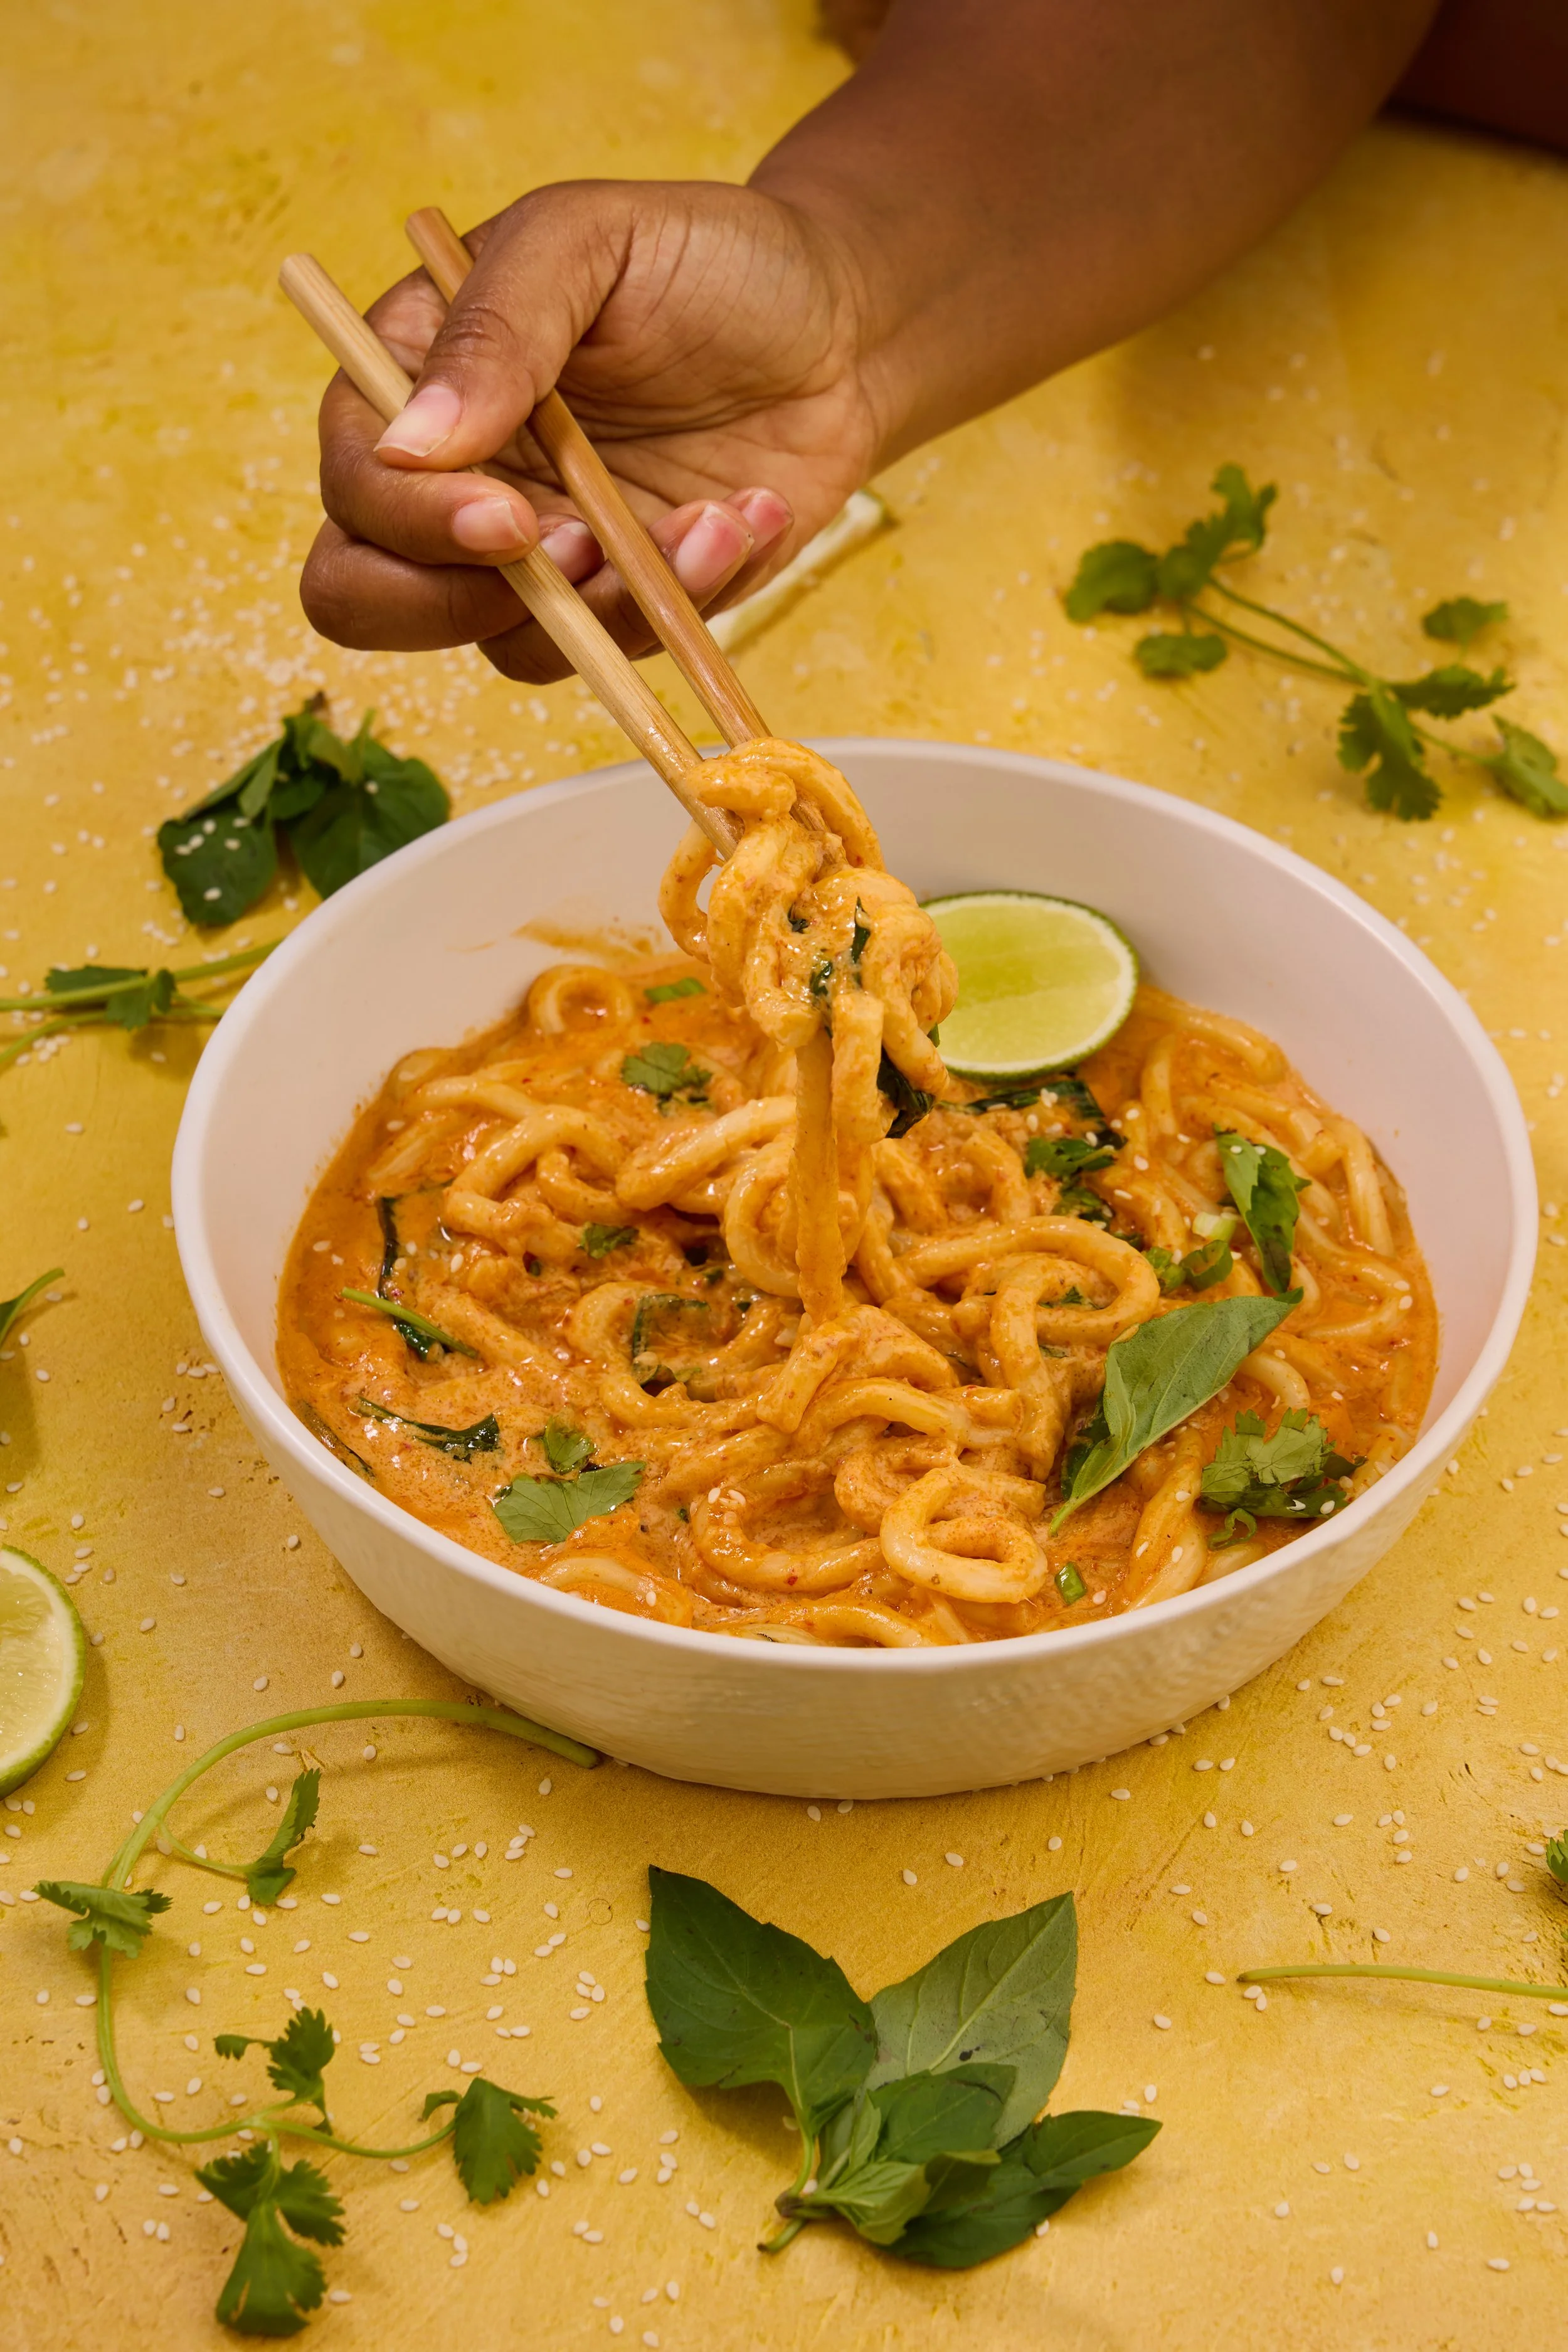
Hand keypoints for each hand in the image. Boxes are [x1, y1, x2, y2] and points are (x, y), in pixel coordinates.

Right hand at [301, 180, 881, 683]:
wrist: (836, 327)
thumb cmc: (703, 258)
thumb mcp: (591, 240)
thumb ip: (495, 327)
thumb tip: (407, 445)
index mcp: (413, 377)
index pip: (355, 483)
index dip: (409, 520)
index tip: (507, 515)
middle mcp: (454, 481)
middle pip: (370, 597)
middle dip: (465, 603)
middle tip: (576, 553)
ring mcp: (535, 556)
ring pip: (512, 647)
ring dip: (613, 607)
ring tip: (711, 520)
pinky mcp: (619, 605)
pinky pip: (621, 652)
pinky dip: (689, 599)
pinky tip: (746, 516)